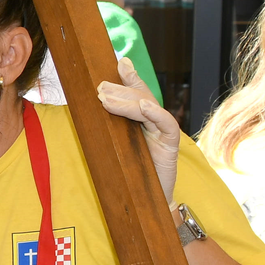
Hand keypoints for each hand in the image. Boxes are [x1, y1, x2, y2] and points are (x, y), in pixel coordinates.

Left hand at [96, 56, 178, 201]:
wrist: (149, 202)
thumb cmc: (130, 176)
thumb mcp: (115, 149)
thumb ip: (108, 129)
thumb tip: (93, 110)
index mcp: (141, 121)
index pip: (136, 94)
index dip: (129, 77)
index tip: (119, 62)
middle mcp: (154, 122)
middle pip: (140, 97)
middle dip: (120, 89)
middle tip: (99, 88)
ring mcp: (163, 131)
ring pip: (148, 107)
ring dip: (126, 100)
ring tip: (105, 98)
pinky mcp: (171, 144)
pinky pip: (165, 124)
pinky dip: (155, 113)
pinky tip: (144, 106)